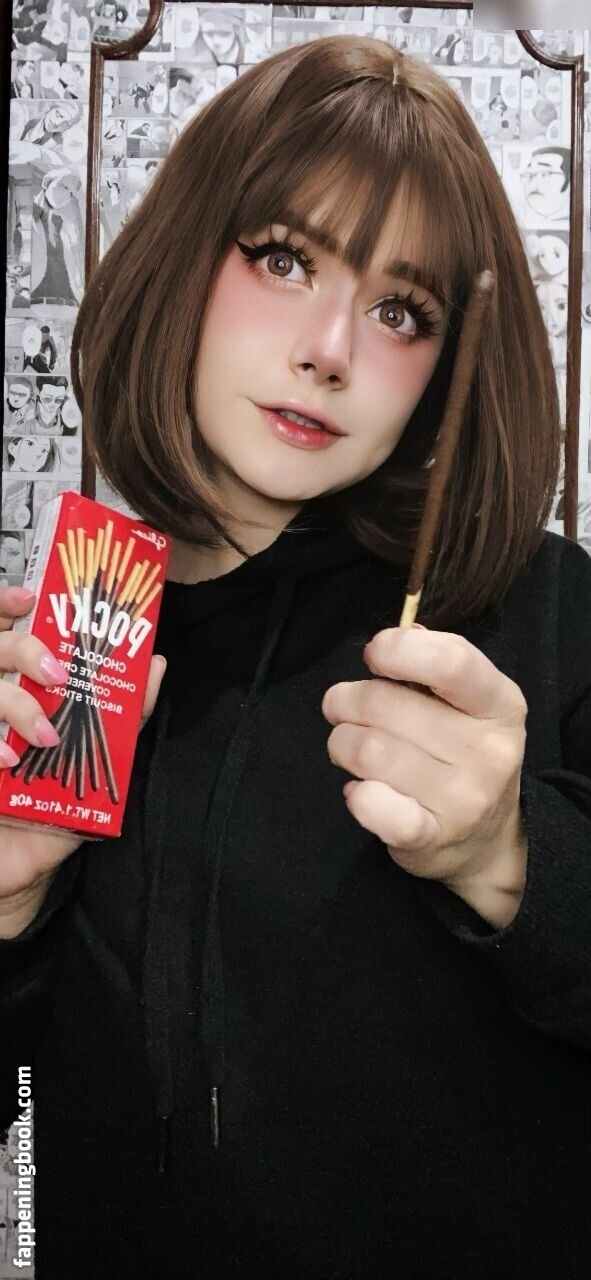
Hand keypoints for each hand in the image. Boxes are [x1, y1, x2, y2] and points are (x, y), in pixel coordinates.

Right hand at [0, 586, 165, 903]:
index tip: (30, 596)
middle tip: (58, 675)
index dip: (5, 603)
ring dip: (14, 704)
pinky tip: (5, 761)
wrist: (11, 879)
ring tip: (41, 736)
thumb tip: (155, 664)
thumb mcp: (93, 766)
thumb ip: (123, 716)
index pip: (0, 630)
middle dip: (24, 650)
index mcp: (12, 692)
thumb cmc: (48, 818)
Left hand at [321, 624, 527, 898]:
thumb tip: (400, 632)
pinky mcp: (430, 837)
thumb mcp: (468, 705)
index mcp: (501, 704)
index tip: (374, 655)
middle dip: (346, 700)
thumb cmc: (463, 754)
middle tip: (342, 709)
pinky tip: (360, 789)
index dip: (398, 649)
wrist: (488, 841)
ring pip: (368, 750)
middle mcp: (488, 751)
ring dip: (341, 742)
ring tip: (348, 747)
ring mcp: (463, 799)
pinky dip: (355, 794)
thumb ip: (434, 665)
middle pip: (387, 705)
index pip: (451, 661)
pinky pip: (371, 804)